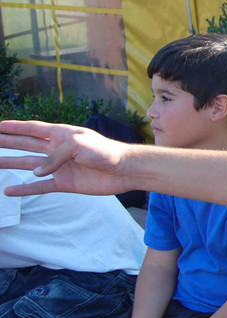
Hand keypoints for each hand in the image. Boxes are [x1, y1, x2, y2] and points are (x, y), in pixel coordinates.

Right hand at [0, 121, 132, 195]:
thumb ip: (54, 156)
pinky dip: (24, 189)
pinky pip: (39, 187)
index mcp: (61, 134)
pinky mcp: (64, 183)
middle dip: (7, 143)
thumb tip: (36, 173)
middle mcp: (57, 150)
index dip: (15, 127)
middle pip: (26, 145)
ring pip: (29, 165)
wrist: (124, 170)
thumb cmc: (105, 152)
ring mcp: (60, 167)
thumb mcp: (77, 145)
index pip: (32, 129)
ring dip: (10, 164)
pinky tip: (9, 190)